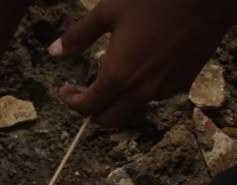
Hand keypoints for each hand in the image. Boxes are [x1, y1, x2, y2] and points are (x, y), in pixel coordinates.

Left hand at [50, 0, 236, 126]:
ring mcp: (164, 90)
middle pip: (109, 120)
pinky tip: (141, 66)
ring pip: (132, 108)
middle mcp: (140, 91)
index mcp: (117, 76)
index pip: (87, 107)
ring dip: (118, 99)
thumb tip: (53, 52)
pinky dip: (141, 89)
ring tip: (114, 72)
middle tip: (85, 92)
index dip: (72, 102)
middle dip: (92, 112)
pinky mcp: (183, 84)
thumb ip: (79, 36)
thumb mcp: (108, 11)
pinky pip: (155, 96)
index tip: (65, 90)